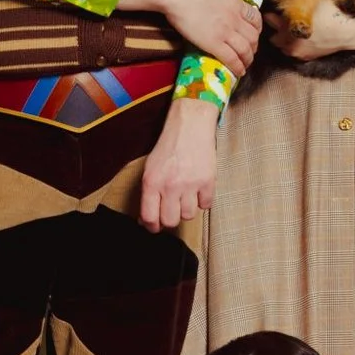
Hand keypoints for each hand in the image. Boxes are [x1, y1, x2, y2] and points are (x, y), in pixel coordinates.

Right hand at [129, 0, 257, 77]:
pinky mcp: (214, 43)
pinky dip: (237, 67)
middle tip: (248, 53)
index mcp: (237, 4)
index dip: (257, 30)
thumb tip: (222, 8)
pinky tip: (238, 72)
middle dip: (253, 48)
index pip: (256, 19)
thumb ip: (224, 3)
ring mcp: (226, 32)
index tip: (253, 36)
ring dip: (247, 60)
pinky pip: (231, 58)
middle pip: (253, 37)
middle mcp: (235, 19)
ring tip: (244, 65)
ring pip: (245, 50)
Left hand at [138, 95, 217, 231]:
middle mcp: (170, 185)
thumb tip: (146, 220)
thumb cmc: (168, 148)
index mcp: (152, 182)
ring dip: (187, 209)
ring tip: (186, 197)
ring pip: (189, 215)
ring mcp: (190, 184)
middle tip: (172, 211)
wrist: (190, 127)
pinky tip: (199, 191)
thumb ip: (148, 194)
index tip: (155, 227)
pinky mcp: (208, 181)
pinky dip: (203, 201)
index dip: (152, 226)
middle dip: (171, 219)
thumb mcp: (150, 169)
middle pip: (170, 221)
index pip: (149, 217)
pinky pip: (206, 205)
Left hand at [265, 0, 354, 61]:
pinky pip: (292, 53)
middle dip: (276, 29)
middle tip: (284, 21)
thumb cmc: (332, 14)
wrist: (348, 33)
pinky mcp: (305, 58)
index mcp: (288, 25)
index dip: (273, 13)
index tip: (276, 10)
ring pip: (282, 46)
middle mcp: (289, 41)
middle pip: (272, 36)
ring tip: (292, 31)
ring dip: (284, 39)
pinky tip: (302, 39)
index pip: (269, 19)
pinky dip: (294, 47)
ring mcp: (297, 52)